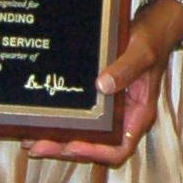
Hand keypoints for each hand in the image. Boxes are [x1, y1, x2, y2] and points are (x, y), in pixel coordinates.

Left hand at [27, 4, 168, 166]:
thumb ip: (126, 69)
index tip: (72, 145)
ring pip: (85, 137)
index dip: (96, 152)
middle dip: (66, 149)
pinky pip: (81, 120)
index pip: (120, 148)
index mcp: (139, 114)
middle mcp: (124, 118)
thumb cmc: (151, 42)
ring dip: (59, 142)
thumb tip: (103, 85)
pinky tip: (40, 123)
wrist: (151, 30)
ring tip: (31, 141)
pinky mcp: (99, 103)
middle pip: (96, 148)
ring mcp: (111, 112)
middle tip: (38, 146)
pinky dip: (61, 125)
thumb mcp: (141, 53)